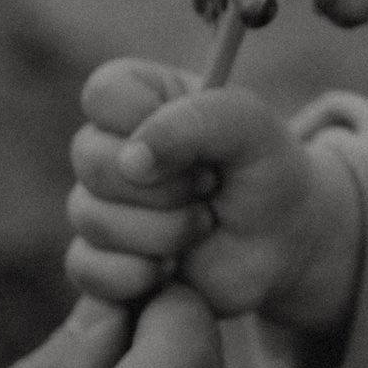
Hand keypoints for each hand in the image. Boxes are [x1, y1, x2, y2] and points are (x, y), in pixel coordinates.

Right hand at [67, 60, 360, 325]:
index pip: (103, 94)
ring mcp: (101, 203)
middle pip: (90, 159)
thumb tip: (133, 162)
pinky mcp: (101, 257)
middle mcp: (112, 147)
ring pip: (90, 217)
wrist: (281, 243)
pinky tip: (173, 268)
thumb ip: (196, 122)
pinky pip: (86, 268)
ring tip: (203, 225)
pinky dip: (135, 273)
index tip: (195, 144)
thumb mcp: (253, 129)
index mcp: (142, 97)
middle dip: (166, 186)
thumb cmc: (267, 172)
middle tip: (211, 187)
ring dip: (162, 231)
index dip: (144, 122)